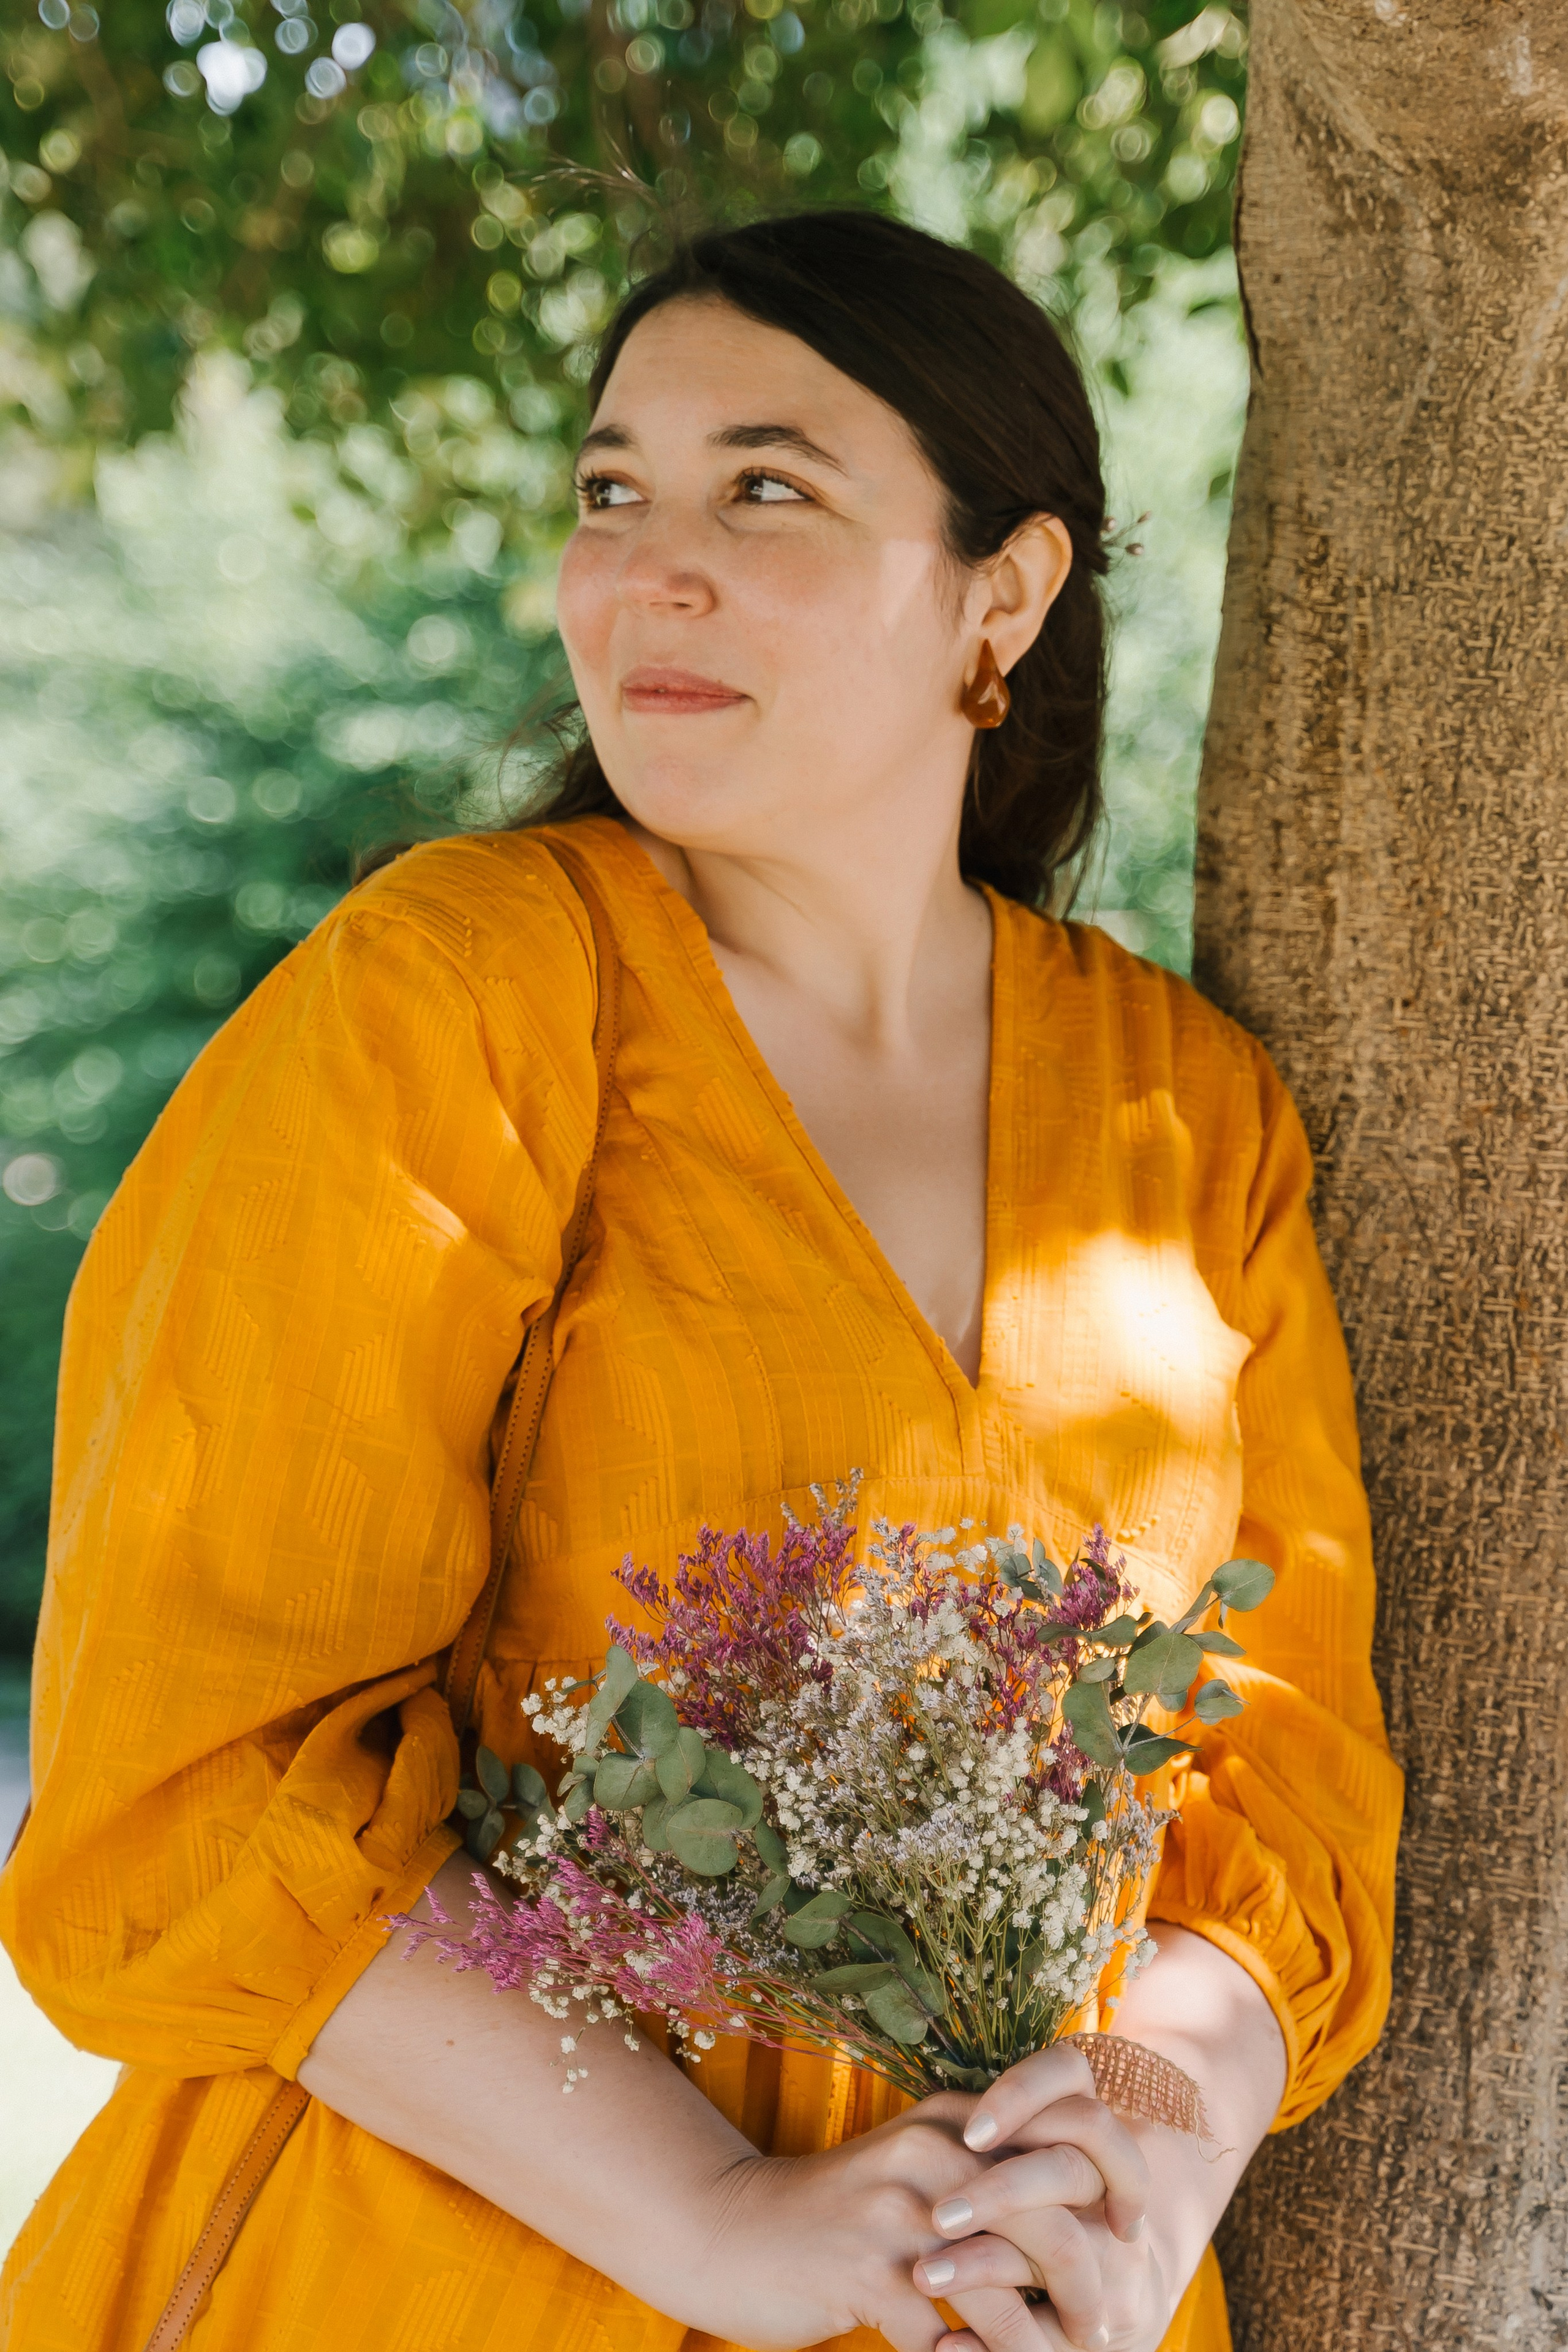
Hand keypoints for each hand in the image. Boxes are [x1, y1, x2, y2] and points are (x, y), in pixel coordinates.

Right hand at [701, 2051, 1138, 2351]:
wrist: (733, 2230)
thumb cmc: (839, 2213)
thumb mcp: (914, 2167)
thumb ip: (984, 2173)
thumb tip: (1084, 2220)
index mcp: (951, 2117)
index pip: (1066, 2129)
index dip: (1117, 2180)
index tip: (1127, 2232)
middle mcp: (929, 2151)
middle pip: (1049, 2220)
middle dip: (1087, 2288)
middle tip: (1099, 2329)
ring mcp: (895, 2212)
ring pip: (1003, 2291)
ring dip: (1035, 2348)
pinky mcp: (864, 2273)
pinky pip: (946, 2339)